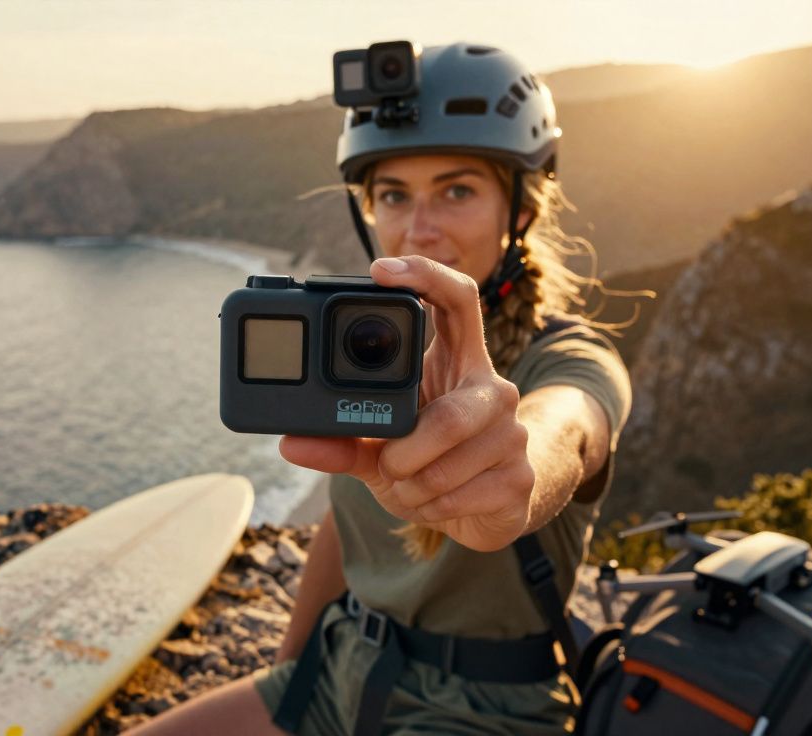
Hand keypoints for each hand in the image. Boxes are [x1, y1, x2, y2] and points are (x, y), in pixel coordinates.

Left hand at [280, 256, 533, 552]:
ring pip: (449, 461)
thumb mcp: (382, 450)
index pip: (458, 298)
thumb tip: (291, 443)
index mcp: (458, 362)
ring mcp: (512, 433)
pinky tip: (433, 501)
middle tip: (387, 461)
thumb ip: (343, 442)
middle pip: (450, 415)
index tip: (381, 270)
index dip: (425, 275)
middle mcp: (492, 388)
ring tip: (408, 484)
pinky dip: (431, 505)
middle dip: (406, 450)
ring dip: (412, 485)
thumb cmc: (430, 463)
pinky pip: (460, 494)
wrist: (486, 510)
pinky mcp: (520, 477)